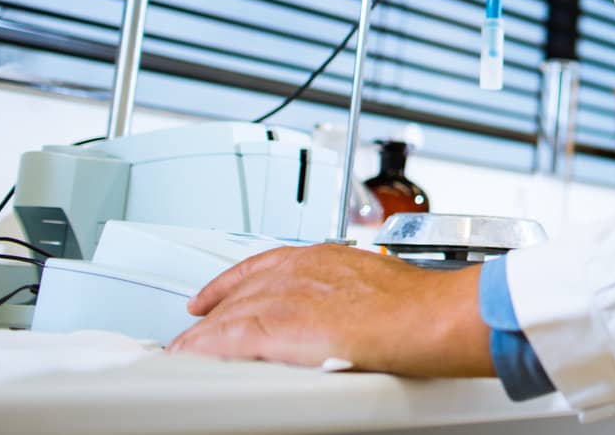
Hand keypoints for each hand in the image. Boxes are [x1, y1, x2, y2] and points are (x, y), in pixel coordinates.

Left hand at [166, 243, 492, 377]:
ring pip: (227, 315)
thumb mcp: (377, 283)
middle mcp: (298, 270)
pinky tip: (190, 358)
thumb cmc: (419, 304)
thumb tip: (353, 312)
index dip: (229, 283)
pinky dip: (202, 349)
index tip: (212, 296)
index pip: (261, 265)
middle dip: (216, 313)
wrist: (428, 315)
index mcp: (323, 257)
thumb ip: (351, 292)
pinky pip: (224, 339)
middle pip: (239, 291)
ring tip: (186, 352)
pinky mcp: (276, 327)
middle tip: (197, 333)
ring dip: (203, 335)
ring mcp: (285, 296)